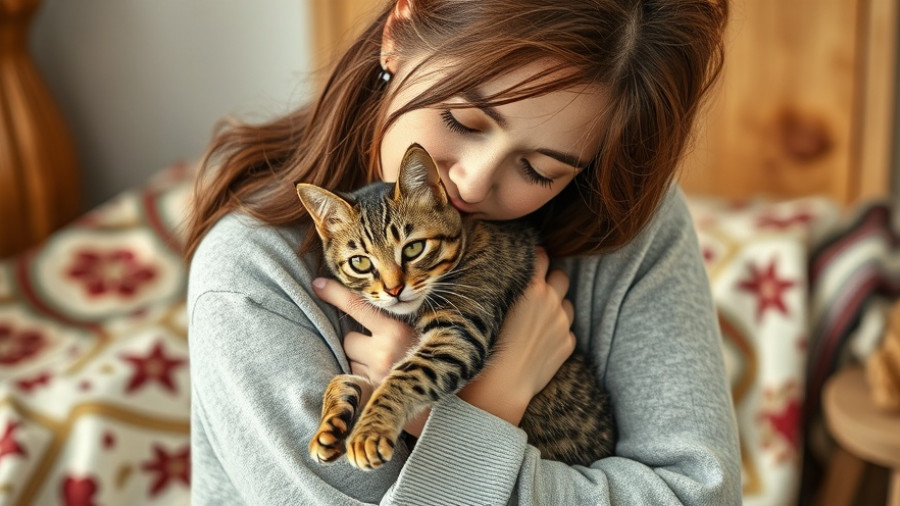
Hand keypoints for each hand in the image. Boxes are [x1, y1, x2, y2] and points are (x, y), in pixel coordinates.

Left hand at [313, 278, 429, 435]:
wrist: (432, 397)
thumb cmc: (422, 358)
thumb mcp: (410, 334)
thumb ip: (385, 321)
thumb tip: (352, 303)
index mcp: (397, 332)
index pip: (358, 306)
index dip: (336, 294)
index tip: (318, 284)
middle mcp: (385, 352)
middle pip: (349, 338)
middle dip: (358, 344)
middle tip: (380, 352)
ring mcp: (374, 375)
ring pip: (348, 359)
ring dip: (358, 362)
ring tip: (382, 368)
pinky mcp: (367, 392)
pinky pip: (351, 376)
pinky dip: (359, 377)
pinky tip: (377, 382)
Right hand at [459, 248, 575, 423]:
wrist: (501, 385)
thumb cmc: (484, 344)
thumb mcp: (489, 306)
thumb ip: (504, 286)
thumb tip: (507, 275)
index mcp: (531, 286)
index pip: (542, 256)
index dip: (535, 259)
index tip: (529, 264)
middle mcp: (551, 300)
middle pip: (561, 275)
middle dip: (551, 280)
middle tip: (535, 292)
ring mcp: (562, 322)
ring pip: (567, 302)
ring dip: (557, 306)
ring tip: (537, 320)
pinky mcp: (568, 343)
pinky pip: (568, 330)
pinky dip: (557, 332)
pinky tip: (539, 342)